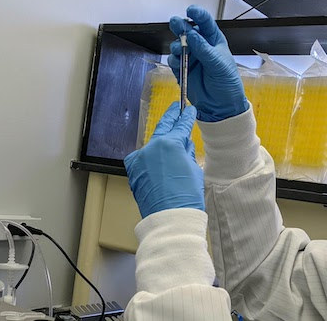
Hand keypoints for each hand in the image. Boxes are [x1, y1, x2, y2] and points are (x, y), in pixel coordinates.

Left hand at [124, 102, 203, 217]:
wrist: (169, 218)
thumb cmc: (185, 198)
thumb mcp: (193, 170)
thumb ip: (187, 153)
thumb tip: (184, 146)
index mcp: (169, 144)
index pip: (180, 126)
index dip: (186, 117)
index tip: (189, 111)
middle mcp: (151, 148)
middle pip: (162, 128)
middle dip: (170, 118)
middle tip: (175, 108)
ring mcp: (140, 159)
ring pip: (152, 145)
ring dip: (160, 141)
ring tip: (169, 136)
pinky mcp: (133, 171)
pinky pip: (143, 159)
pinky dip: (150, 158)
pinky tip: (158, 161)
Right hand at [167, 5, 248, 121]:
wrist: (221, 105)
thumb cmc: (227, 83)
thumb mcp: (219, 64)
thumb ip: (204, 49)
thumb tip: (192, 35)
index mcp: (214, 41)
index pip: (205, 23)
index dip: (198, 15)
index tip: (191, 10)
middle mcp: (201, 47)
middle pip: (187, 32)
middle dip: (181, 26)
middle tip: (176, 23)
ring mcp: (191, 58)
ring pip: (178, 46)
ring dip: (176, 46)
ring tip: (179, 50)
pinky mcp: (183, 70)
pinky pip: (173, 61)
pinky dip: (173, 61)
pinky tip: (178, 64)